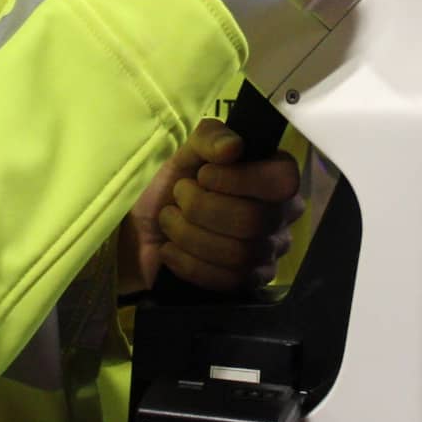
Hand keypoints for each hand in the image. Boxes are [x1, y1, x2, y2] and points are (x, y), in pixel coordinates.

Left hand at [119, 118, 303, 292]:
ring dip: (189, 235)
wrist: (140, 230)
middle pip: (254, 220)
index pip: (282, 181)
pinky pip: (226, 280)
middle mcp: (280, 215)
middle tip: (179, 196)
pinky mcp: (247, 283)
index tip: (203, 175)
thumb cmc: (169, 183)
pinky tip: (172, 249)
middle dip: (202, 208)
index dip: (239, 179)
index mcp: (274, 176)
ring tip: (170, 221)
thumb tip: (233, 147)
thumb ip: (211, 137)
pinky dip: (188, 262)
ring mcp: (267, 253)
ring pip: (238, 254)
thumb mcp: (186, 150)